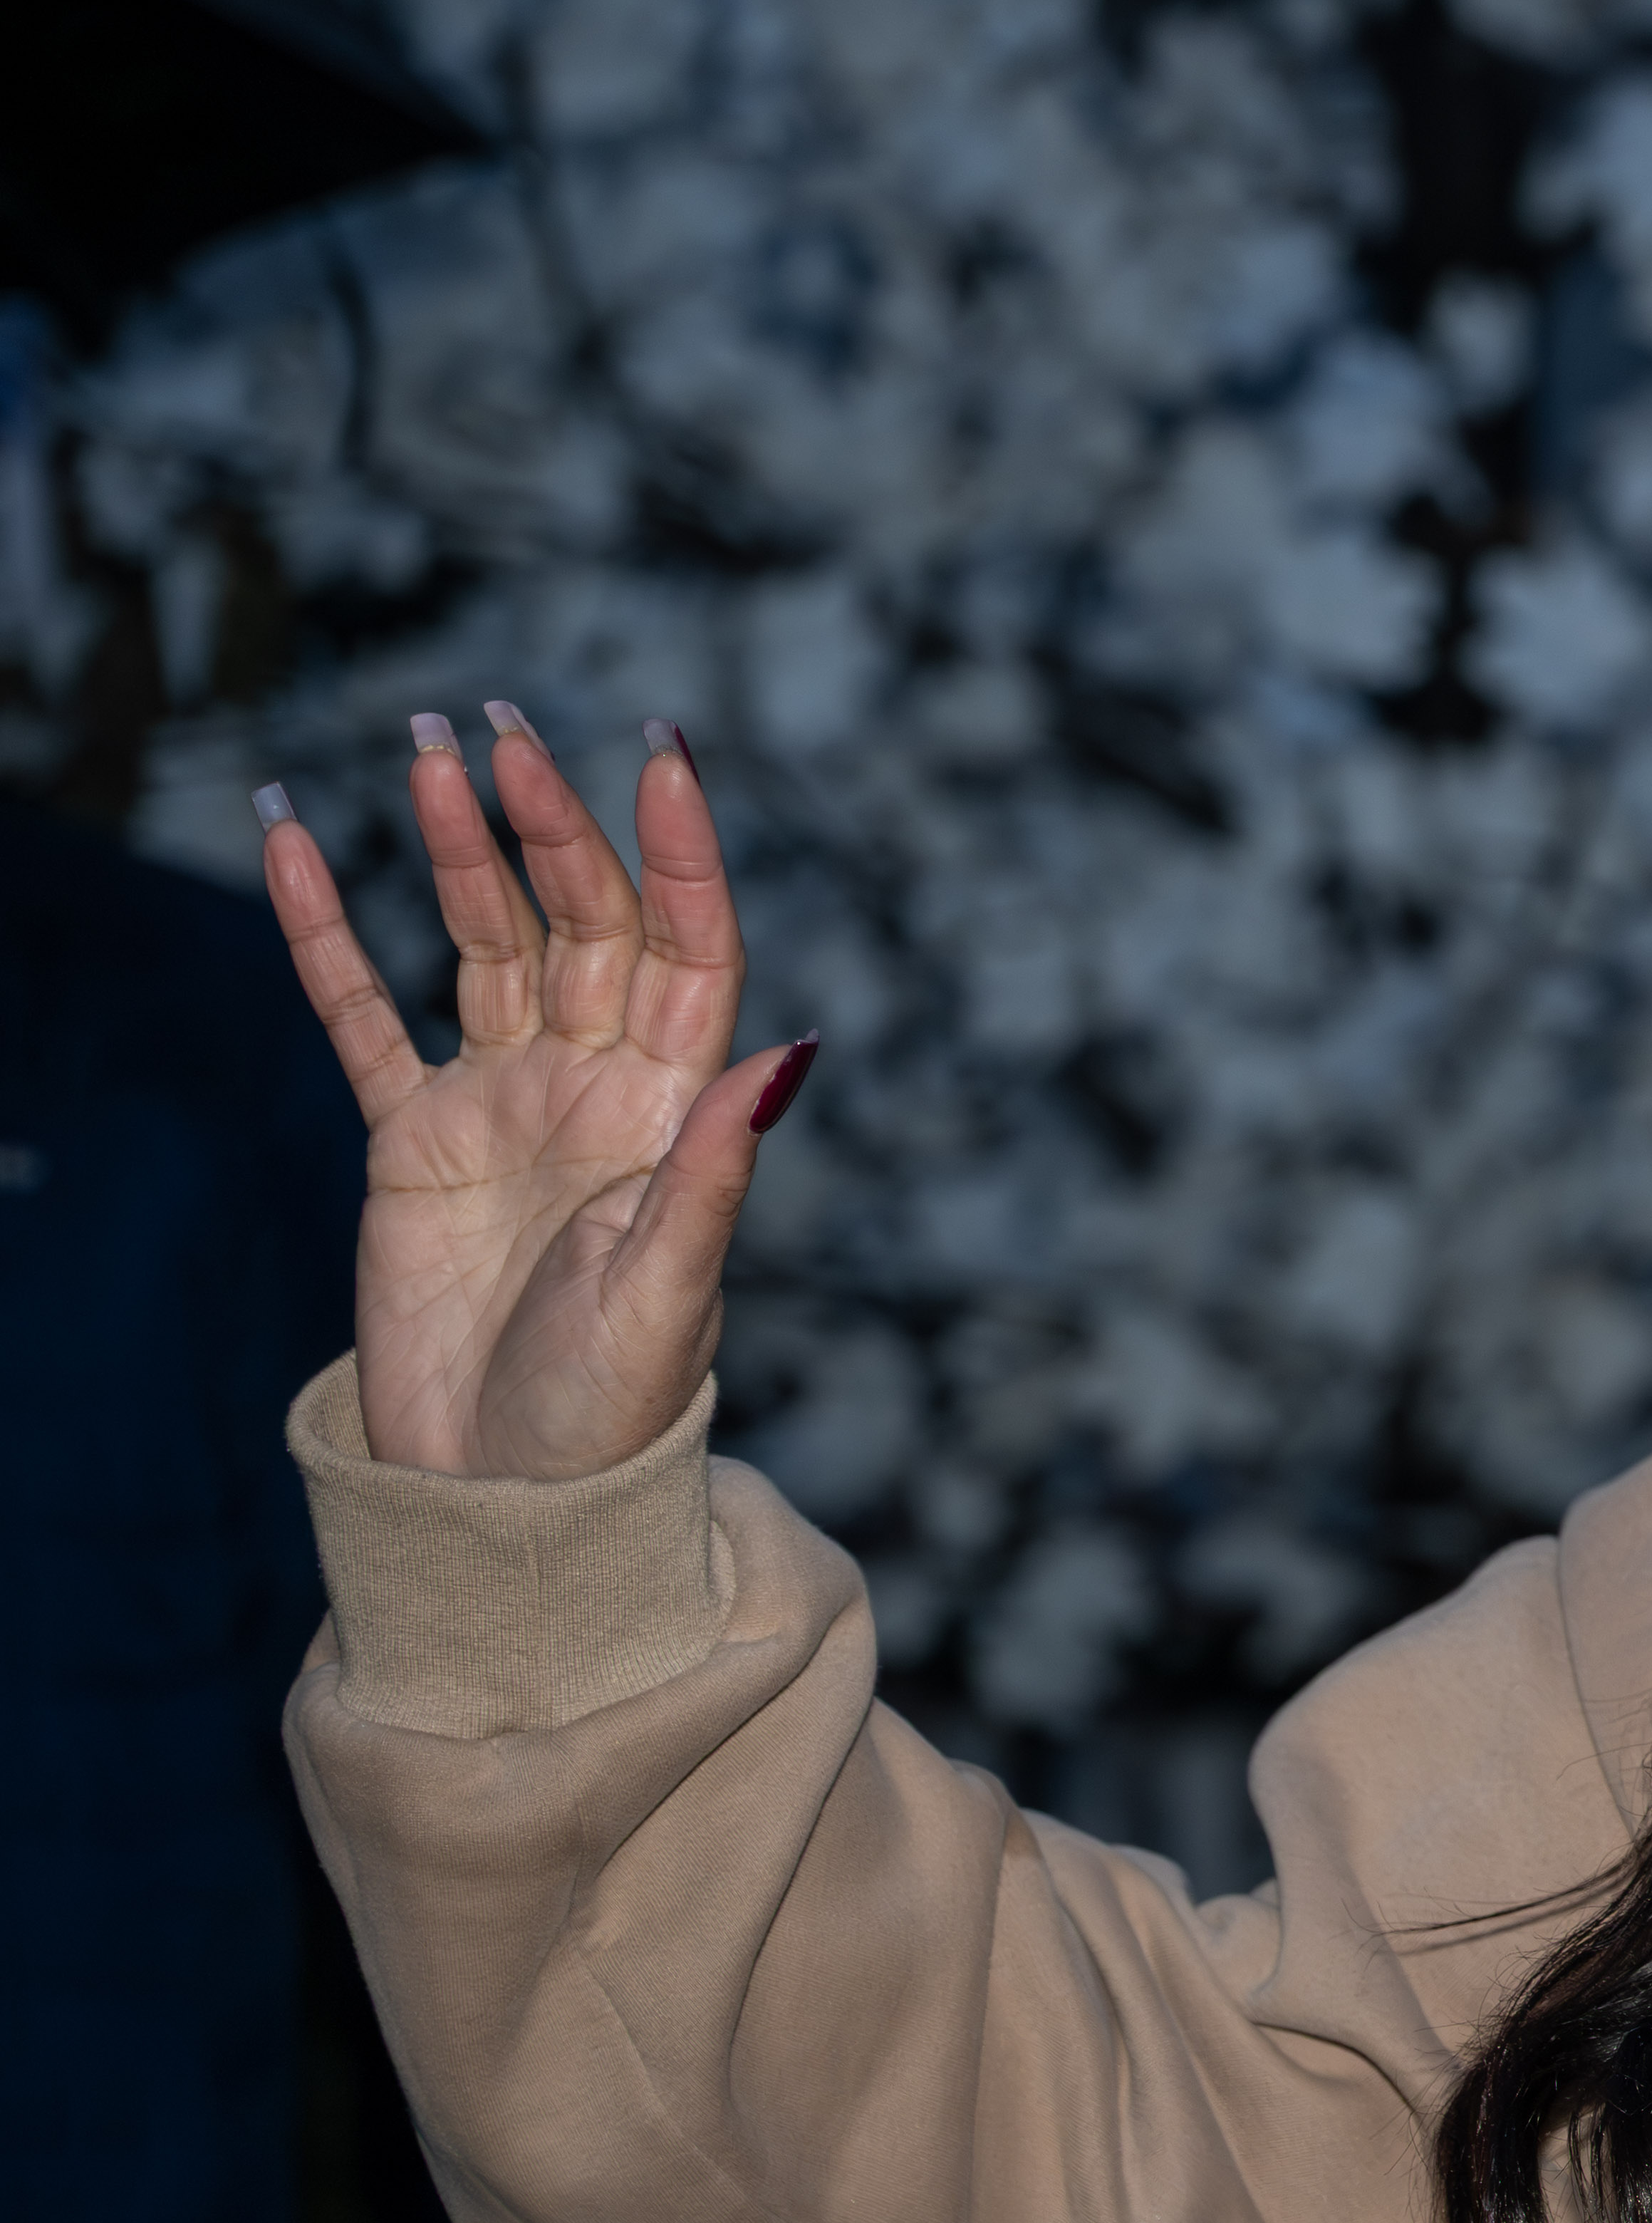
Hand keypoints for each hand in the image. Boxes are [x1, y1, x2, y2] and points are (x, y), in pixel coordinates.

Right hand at [258, 710, 808, 1480]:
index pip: (689, 947)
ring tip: (429, 748)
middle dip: (549, 826)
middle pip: (582, 923)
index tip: (662, 756)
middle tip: (501, 731)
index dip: (680, 852)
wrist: (508, 1491)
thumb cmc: (611, 1408)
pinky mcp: (410, 1140)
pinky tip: (288, 843)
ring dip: (457, 849)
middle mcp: (596, 1084)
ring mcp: (501, 1103)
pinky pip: (362, 1015)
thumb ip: (715, 1170)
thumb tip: (793, 1055)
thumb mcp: (670, 1290)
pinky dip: (324, 933)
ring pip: (483, 943)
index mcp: (674, 1108)